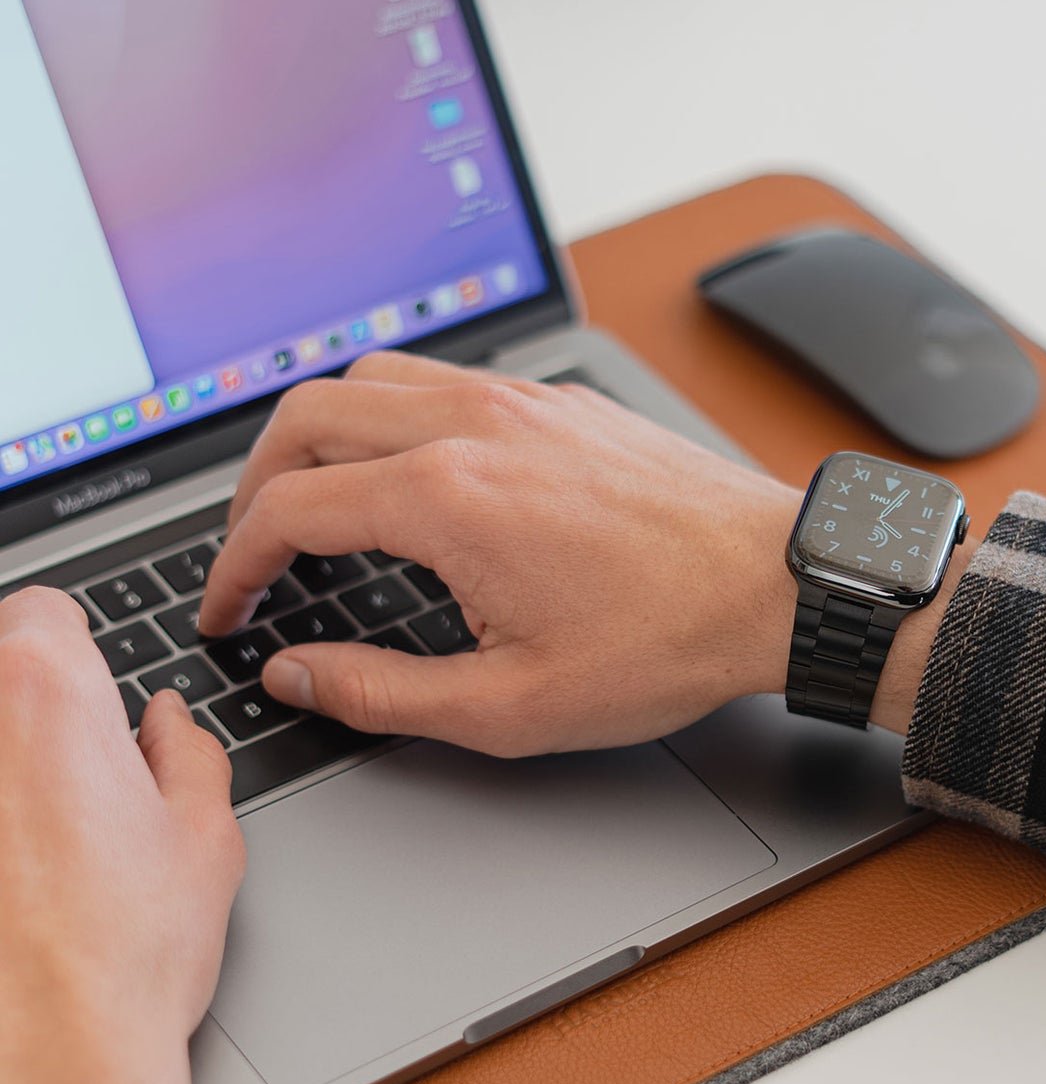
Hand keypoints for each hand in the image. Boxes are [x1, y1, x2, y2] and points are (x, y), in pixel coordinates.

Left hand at [0, 589, 243, 1083]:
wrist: (50, 1063)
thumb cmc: (128, 952)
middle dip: (30, 717)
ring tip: (37, 847)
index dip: (74, 651)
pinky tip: (17, 886)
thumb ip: (186, 751)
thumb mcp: (204, 835)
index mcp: (47, 695)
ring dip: (8, 776)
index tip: (92, 700)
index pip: (38, 610)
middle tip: (71, 782)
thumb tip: (164, 726)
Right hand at [201, 354, 805, 755]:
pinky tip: (414, 470)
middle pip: (307, 416)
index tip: (231, 609)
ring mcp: (522, 401)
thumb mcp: (511, 706)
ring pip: (373, 378)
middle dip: (257, 483)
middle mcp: (475, 424)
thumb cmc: (667, 641)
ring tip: (318, 500)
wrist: (778, 584)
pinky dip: (394, 414)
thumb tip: (299, 673)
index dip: (236, 566)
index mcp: (447, 496)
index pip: (289, 509)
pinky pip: (444, 378)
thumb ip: (383, 691)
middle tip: (256, 550)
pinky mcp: (562, 402)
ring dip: (322, 434)